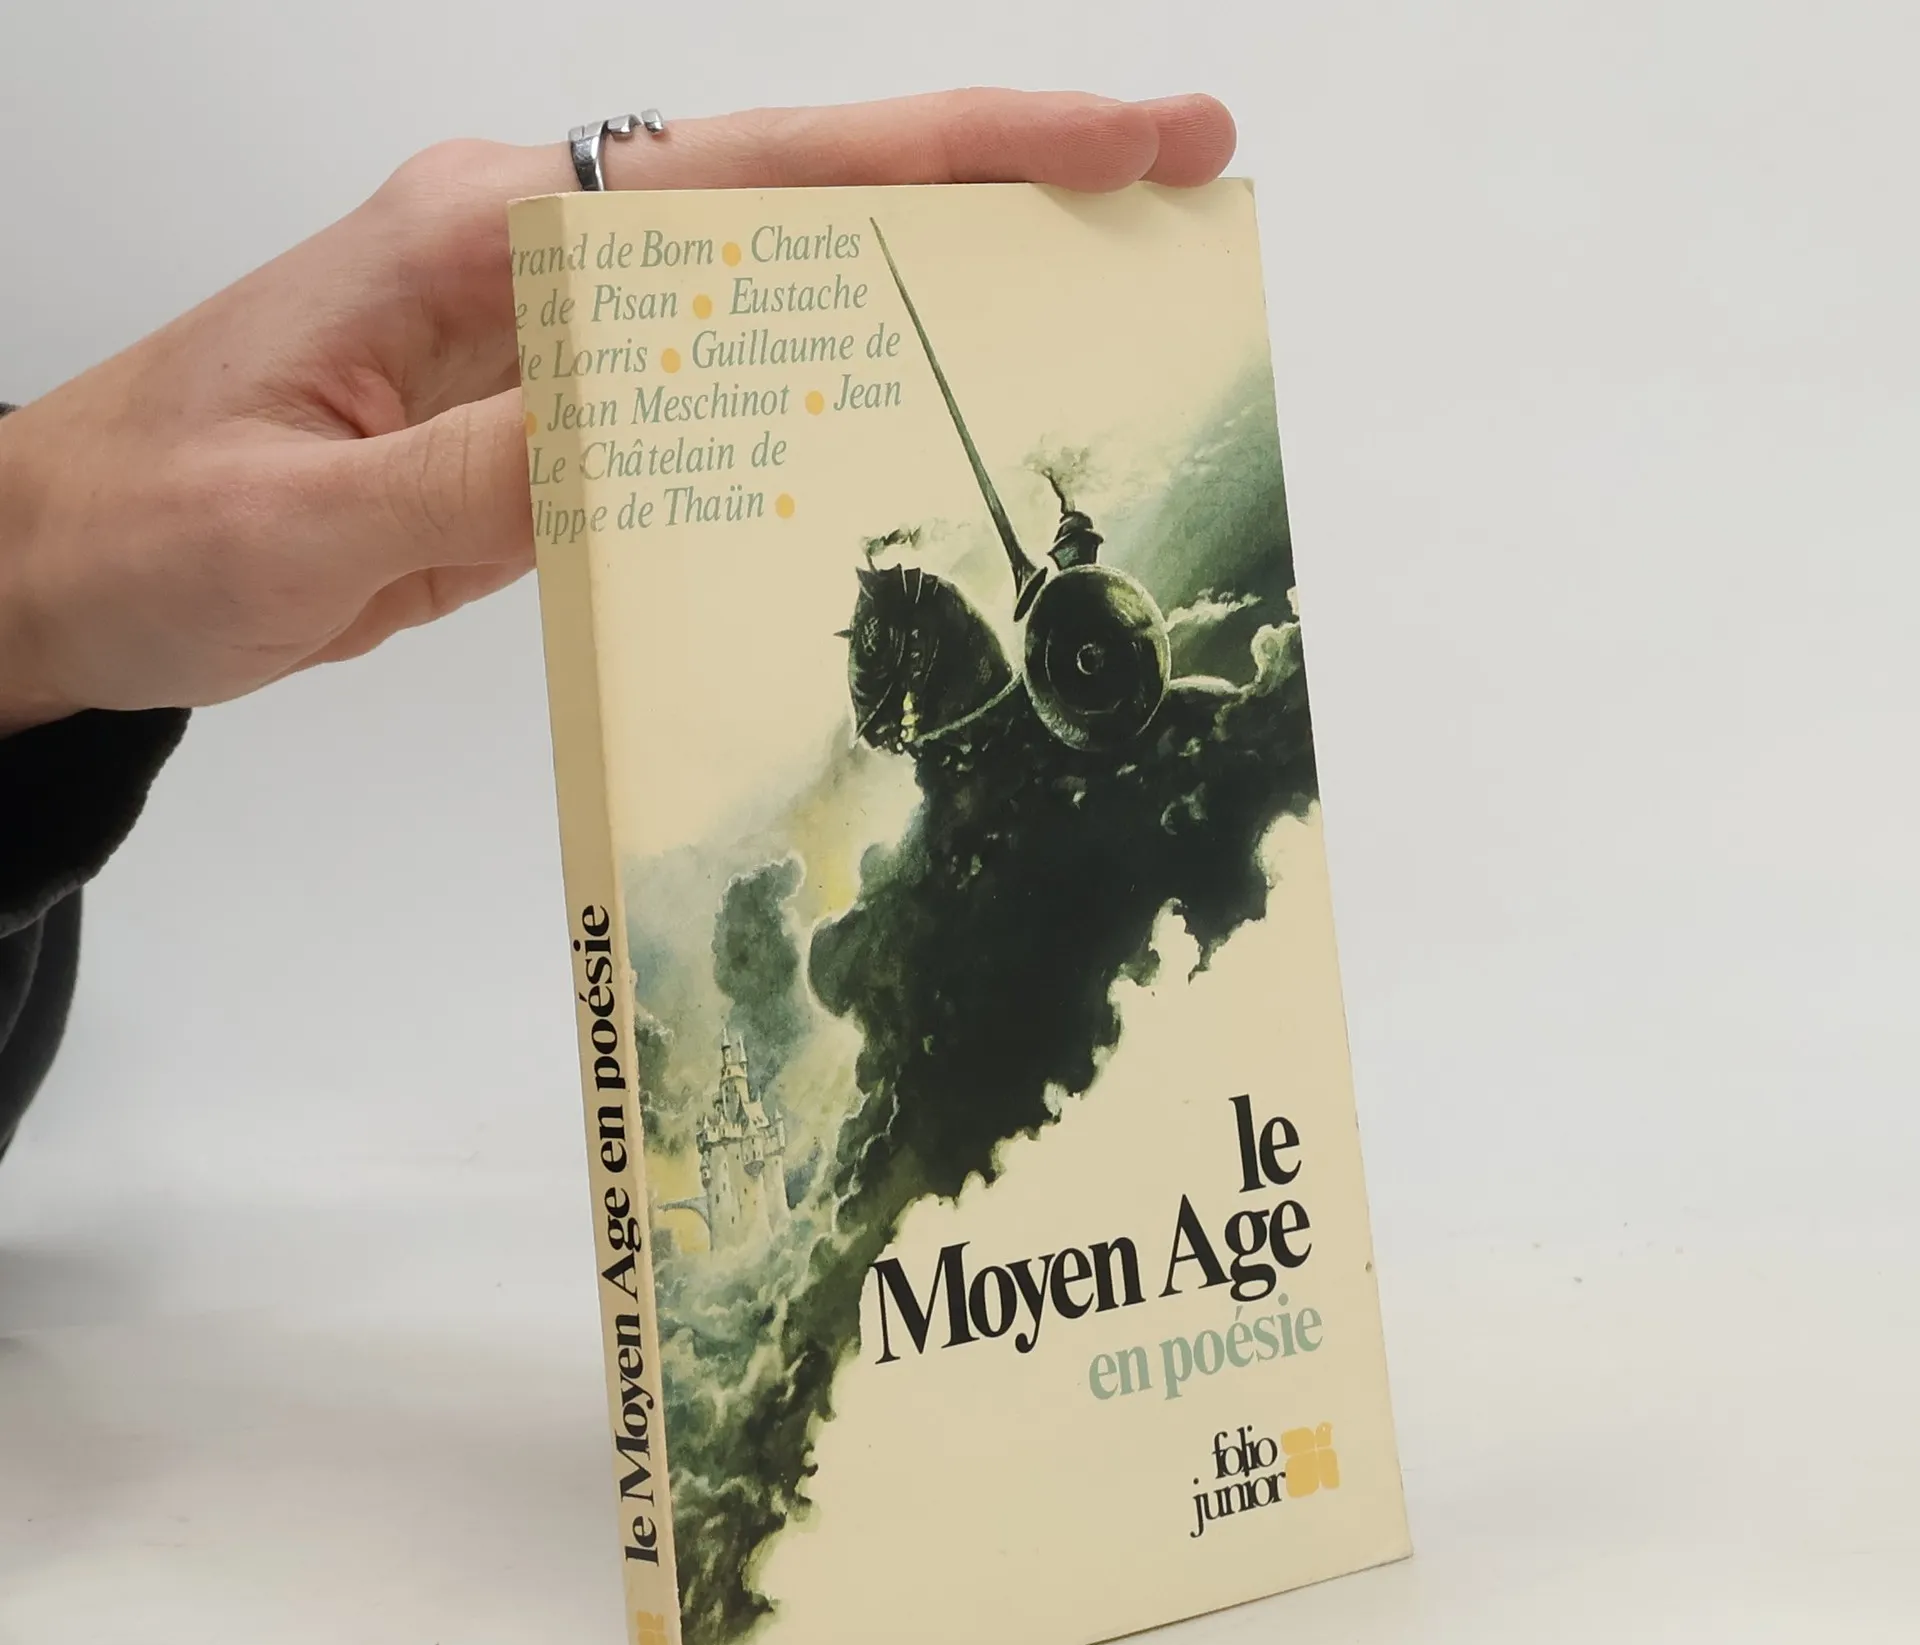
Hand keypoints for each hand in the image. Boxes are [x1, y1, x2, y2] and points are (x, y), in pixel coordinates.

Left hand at [0, 91, 1234, 735]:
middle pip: (808, 202)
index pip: (764, 175)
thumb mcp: (313, 516)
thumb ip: (497, 478)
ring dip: (934, 292)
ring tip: (1091, 303)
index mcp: (492, 237)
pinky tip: (915, 427)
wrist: (67, 567)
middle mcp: (541, 262)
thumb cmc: (152, 525)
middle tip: (1167, 188)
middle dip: (996, 188)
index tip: (1117, 137)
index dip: (958, 151)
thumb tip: (667, 435)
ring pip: (781, 299)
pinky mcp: (554, 426)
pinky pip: (721, 403)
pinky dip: (831, 404)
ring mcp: (556, 343)